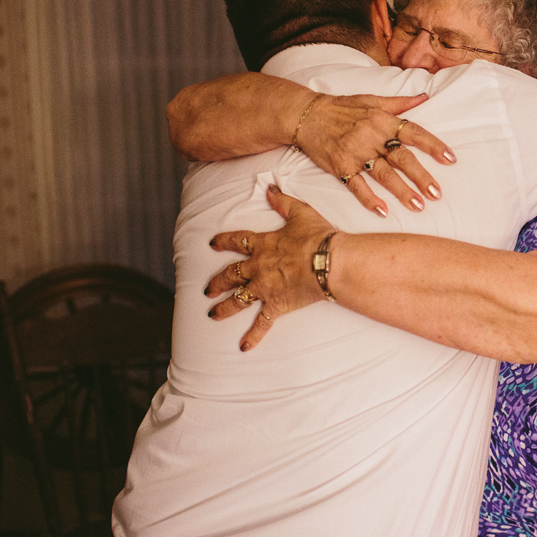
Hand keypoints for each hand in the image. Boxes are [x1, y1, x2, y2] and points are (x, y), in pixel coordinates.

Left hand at [205, 185, 336, 351]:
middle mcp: (258, 267)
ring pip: (238, 299)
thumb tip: (270, 189)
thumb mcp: (300, 212)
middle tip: (207, 288)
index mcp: (263, 244)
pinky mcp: (277, 305)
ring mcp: (265, 288)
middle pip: (231, 274)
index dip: (223, 242)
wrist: (329, 261)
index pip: (237, 242)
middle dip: (218, 281)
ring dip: (224, 307)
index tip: (213, 243)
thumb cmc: (318, 236)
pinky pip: (262, 323)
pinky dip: (253, 336)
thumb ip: (283, 201)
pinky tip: (243, 347)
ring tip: (213, 314)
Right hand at [297, 93, 455, 216]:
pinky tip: (383, 211)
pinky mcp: (341, 166)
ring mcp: (356, 153)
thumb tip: (425, 96)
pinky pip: (357, 185)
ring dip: (401, 191)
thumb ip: (400, 103)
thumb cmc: (342, 107)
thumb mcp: (373, 100)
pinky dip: (369, 199)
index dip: (433, 145)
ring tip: (418, 206)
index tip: (450, 159)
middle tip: (437, 193)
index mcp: (383, 121)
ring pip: (383, 174)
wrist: (307, 115)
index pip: (414, 133)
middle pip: (402, 158)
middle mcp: (372, 137)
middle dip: (421, 177)